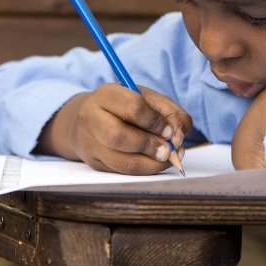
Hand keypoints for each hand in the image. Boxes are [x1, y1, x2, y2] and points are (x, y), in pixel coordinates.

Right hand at [39, 84, 191, 175]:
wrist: (88, 118)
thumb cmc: (124, 106)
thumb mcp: (147, 98)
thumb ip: (170, 112)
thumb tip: (178, 137)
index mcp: (107, 94)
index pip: (133, 107)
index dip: (155, 122)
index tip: (170, 131)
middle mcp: (92, 117)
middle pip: (118, 136)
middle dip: (149, 145)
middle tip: (169, 150)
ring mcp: (90, 142)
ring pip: (119, 160)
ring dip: (149, 163)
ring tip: (166, 159)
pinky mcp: (94, 162)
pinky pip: (120, 172)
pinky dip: (143, 170)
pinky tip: (155, 164)